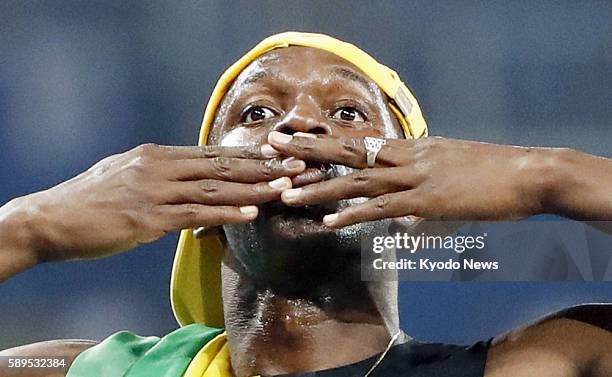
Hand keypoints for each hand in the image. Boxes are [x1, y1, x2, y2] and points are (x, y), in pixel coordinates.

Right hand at [6, 143, 304, 261]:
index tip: (279, 154)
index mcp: (158, 156)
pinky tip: (251, 214)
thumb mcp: (128, 176)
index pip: (213, 153)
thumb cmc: (91, 200)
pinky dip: (226, 214)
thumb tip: (189, 181)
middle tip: (298, 165)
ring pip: (216, 188)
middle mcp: (161, 167)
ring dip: (255, 189)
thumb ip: (162, 176)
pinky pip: (195, 214)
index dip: (249, 155)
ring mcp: (156, 191)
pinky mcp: (148, 218)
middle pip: (222, 166)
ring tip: (287, 187)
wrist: (51, 219)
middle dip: (264, 167)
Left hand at [268, 131, 551, 227]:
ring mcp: (415, 177)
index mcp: (410, 148)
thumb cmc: (491, 173)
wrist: (528, 174)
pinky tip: (331, 222)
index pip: (357, 142)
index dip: (323, 140)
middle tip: (273, 147)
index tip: (294, 138)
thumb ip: (420, 186)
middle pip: (348, 151)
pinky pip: (383, 208)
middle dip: (308, 150)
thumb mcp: (449, 170)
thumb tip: (403, 209)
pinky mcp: (427, 200)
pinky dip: (355, 214)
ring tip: (288, 193)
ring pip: (357, 181)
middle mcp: (406, 157)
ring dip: (321, 188)